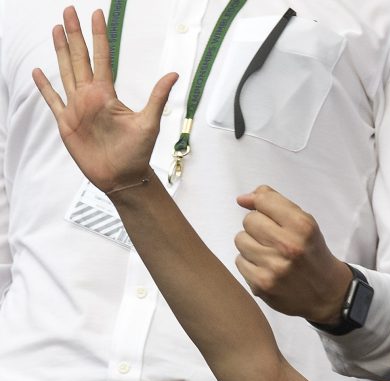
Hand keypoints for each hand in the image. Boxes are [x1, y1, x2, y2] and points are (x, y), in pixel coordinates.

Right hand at [31, 7, 176, 192]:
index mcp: (107, 94)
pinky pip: (52, 100)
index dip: (98, 36)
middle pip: (79, 58)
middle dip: (74, 34)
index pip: (102, 57)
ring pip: (65, 72)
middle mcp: (90, 96)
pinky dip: (44, 86)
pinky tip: (38, 71)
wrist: (122, 177)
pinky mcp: (66, 122)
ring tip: (56, 29)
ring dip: (60, 51)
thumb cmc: (137, 153)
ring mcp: (77, 108)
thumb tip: (174, 74)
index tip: (96, 14)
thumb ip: (157, 97)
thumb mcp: (149, 123)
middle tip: (68, 10)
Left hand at [234, 186, 353, 323]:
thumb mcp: (304, 223)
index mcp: (302, 227)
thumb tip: (242, 199)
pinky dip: (250, 264)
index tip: (268, 215)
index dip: (263, 206)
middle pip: (249, 220)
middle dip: (258, 227)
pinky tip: (266, 269)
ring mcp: (274, 267)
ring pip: (240, 240)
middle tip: (274, 240)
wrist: (326, 293)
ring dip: (252, 245)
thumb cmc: (311, 253)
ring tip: (269, 254)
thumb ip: (275, 204)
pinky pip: (239, 262)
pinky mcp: (262, 285)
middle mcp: (289, 246)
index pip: (263, 200)